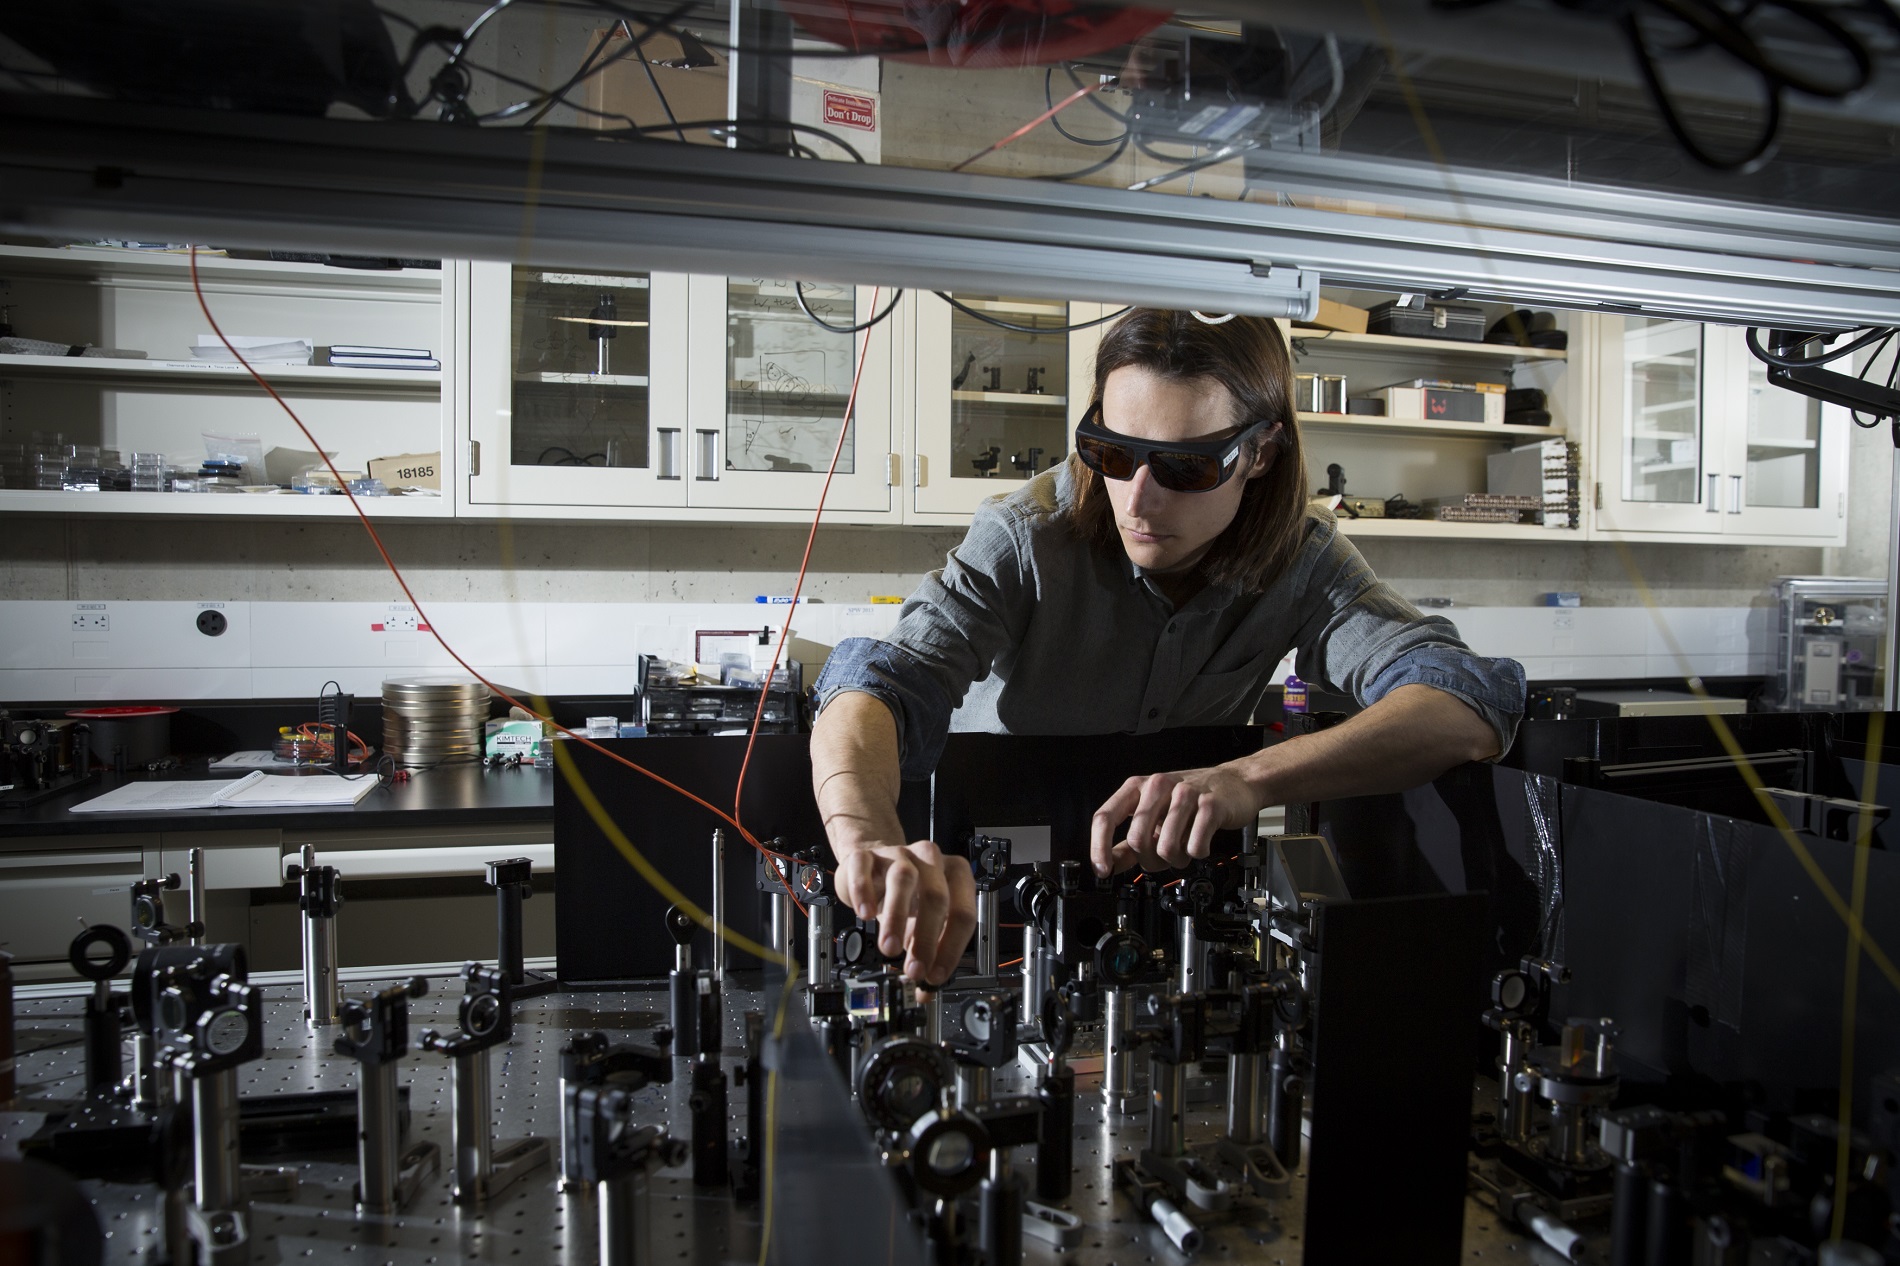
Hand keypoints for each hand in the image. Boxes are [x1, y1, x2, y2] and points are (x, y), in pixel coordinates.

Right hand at [834, 839, 976, 986]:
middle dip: (926, 939)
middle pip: (936, 897)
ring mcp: (898, 854)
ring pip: (903, 879)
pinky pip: (865, 868)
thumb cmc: (905, 896)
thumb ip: (928, 955)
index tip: (936, 975)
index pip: (963, 914)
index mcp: (955, 876)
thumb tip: (925, 992)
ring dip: (897, 918)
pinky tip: (865, 914)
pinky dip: (864, 892)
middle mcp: (931, 861)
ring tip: (890, 948)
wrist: (873, 868)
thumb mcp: (921, 926)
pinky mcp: (867, 857)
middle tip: (914, 970)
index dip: (951, 948)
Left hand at [1090, 763, 1259, 875]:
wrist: (1235, 783)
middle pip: (1137, 839)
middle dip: (1149, 859)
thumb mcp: (1155, 814)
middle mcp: (1158, 786)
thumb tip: (1107, 865)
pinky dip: (1197, 853)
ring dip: (1176, 859)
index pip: (1105, 817)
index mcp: (1138, 787)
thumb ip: (1130, 842)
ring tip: (1184, 848)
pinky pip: (1194, 846)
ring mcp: (1185, 794)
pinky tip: (1200, 842)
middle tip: (1162, 857)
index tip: (1102, 870)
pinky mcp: (1211, 806)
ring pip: (1165, 847)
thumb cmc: (1192, 800)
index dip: (1099, 847)